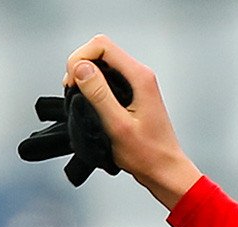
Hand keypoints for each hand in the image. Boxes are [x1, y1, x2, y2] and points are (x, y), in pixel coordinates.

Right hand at [64, 35, 201, 208]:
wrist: (164, 170)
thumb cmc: (147, 154)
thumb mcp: (117, 125)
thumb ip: (99, 94)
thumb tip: (81, 67)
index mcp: (140, 78)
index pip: (101, 45)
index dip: (79, 59)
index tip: (73, 83)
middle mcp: (140, 76)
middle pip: (100, 51)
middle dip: (80, 67)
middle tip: (74, 92)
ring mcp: (136, 84)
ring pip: (101, 65)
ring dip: (84, 79)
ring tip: (81, 101)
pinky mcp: (131, 94)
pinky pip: (106, 79)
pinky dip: (92, 87)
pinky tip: (90, 105)